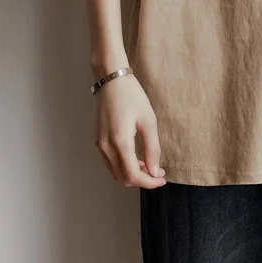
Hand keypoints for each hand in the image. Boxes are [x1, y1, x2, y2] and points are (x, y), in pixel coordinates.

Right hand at [94, 72, 166, 188]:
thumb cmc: (132, 96)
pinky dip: (124, 166)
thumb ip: (152, 148)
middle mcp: (106, 147)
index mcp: (120, 142)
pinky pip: (111, 163)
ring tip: (150, 165)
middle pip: (123, 178)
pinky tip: (137, 158)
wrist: (111, 80)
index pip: (133, 176)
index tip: (163, 178)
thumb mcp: (148, 121)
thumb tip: (155, 171)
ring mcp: (100, 145)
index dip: (149, 182)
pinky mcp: (99, 140)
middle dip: (142, 180)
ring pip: (115, 173)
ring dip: (132, 175)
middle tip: (159, 173)